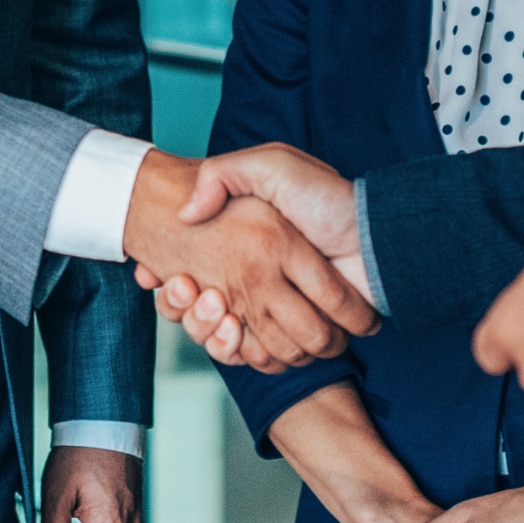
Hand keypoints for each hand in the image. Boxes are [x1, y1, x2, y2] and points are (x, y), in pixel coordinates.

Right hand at [121, 151, 376, 369]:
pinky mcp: (292, 336)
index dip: (168, 282)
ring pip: (222, 338)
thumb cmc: (326, 199)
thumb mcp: (272, 165)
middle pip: (200, 313)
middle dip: (185, 309)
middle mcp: (253, 283)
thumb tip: (185, 213)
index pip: (189, 276)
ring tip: (212, 306)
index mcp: (244, 249)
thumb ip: (224, 175)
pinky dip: (239, 351)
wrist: (373, 237)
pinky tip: (232, 329)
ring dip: (208, 330)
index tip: (151, 276)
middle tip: (181, 290)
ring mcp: (272, 311)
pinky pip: (254, 357)